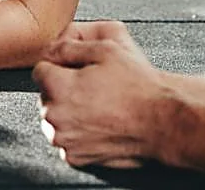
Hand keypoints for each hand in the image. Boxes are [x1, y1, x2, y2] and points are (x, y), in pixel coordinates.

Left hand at [33, 21, 174, 167]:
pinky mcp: (77, 158)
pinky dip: (76, 132)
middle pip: (46, 95)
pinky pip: (67, 139)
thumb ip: (69, 46)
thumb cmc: (138, 86)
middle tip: (90, 87)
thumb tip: (51, 49)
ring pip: (54, 119)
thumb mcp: (105, 49)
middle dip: (62, 89)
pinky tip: (97, 122)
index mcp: (59, 88)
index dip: (59, 66)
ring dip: (67, 111)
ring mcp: (66, 140)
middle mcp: (57, 117)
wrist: (163, 123)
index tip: (75, 70)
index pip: (40, 70)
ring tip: (96, 105)